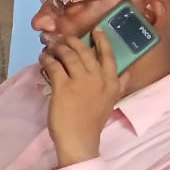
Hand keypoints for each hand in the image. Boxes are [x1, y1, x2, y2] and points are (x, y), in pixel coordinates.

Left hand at [38, 29, 127, 167]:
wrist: (80, 139)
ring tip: (51, 47)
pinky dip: (47, 60)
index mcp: (112, 82)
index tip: (96, 30)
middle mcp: (98, 78)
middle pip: (85, 51)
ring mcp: (80, 82)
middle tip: (63, 38)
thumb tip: (126, 71)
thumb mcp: (112, 100)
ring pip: (68, 56)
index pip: (109, 55)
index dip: (102, 40)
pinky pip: (53, 66)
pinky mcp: (62, 87)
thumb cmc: (93, 121)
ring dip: (58, 48)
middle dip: (72, 41)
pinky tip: (43, 58)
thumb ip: (120, 84)